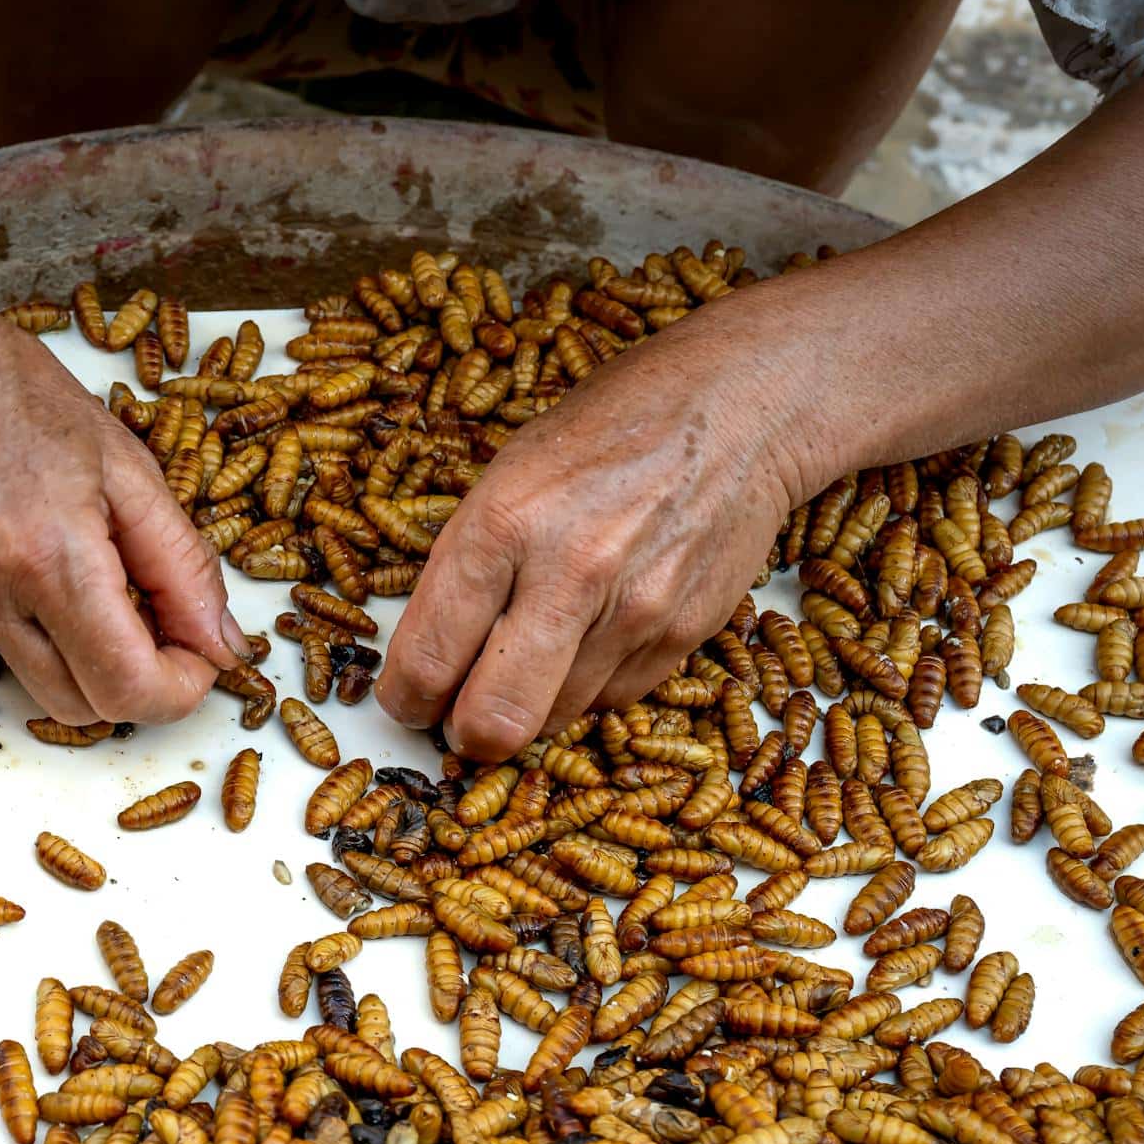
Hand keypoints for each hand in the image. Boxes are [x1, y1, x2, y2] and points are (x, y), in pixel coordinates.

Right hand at [0, 283, 248, 725]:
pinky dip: (33, 627)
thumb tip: (221, 641)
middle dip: (137, 683)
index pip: (127, 688)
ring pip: (41, 688)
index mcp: (50, 555)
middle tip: (162, 625)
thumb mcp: (127, 465)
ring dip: (85, 660)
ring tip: (95, 582)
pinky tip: (26, 557)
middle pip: (85, 709)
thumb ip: (183, 566)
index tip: (200, 659)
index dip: (180, 690)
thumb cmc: (13, 392)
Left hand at [377, 329, 800, 760]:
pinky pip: (613, 700)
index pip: (430, 657)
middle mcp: (570, 572)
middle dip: (466, 734)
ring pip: (555, 720)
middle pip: (495, 720)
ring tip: (531, 660)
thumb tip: (430, 654)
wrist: (737, 409)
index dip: (406, 698)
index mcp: (504, 522)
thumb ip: (466, 564)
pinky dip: (589, 686)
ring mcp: (635, 609)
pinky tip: (591, 637)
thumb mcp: (509, 473)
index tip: (407, 700)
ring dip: (531, 707)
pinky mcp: (684, 632)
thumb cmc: (610, 431)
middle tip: (458, 718)